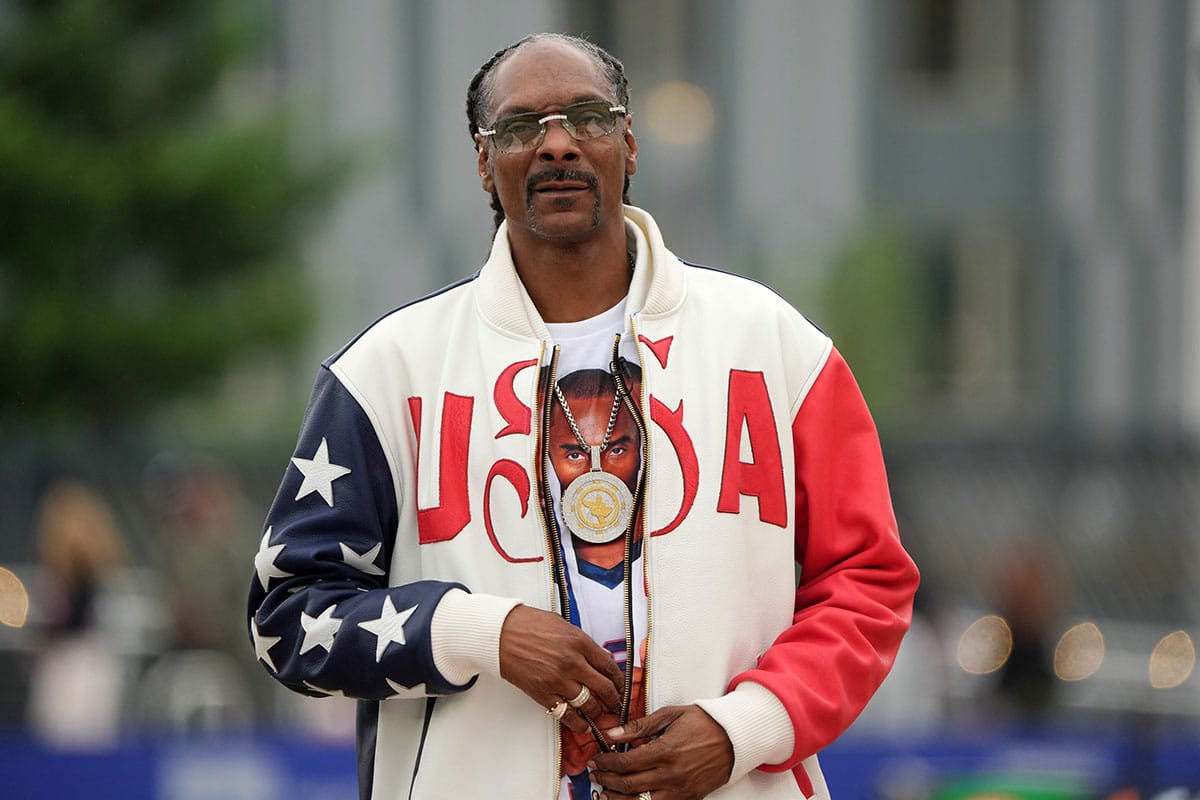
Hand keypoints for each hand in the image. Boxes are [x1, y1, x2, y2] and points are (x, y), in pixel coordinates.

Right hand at [498, 604, 623, 734]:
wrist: (499, 632)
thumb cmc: (527, 625)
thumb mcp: (562, 625)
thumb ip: (582, 642)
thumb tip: (598, 657)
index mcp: (579, 642)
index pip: (609, 665)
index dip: (619, 680)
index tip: (620, 685)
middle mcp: (572, 662)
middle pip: (604, 688)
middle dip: (614, 699)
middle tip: (616, 703)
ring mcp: (557, 680)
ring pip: (588, 704)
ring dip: (598, 712)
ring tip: (600, 714)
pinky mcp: (542, 693)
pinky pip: (566, 714)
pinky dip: (577, 723)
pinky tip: (583, 725)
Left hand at [588, 705, 733, 799]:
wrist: (735, 738)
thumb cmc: (703, 723)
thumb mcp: (670, 715)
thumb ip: (638, 726)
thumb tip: (611, 733)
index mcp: (666, 751)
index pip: (625, 763)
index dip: (605, 763)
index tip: (595, 761)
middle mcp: (672, 775)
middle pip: (629, 786)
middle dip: (606, 782)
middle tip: (595, 776)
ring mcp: (681, 790)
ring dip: (618, 799)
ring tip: (605, 792)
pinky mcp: (689, 799)